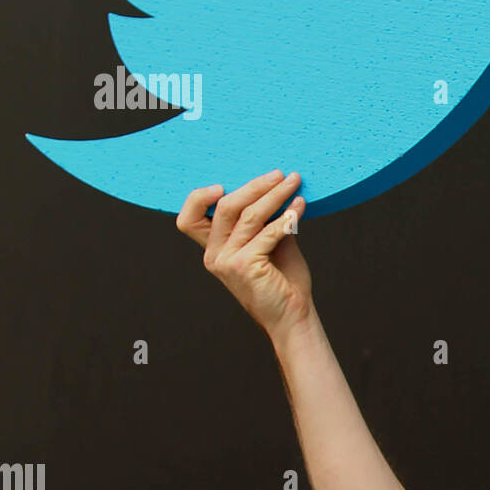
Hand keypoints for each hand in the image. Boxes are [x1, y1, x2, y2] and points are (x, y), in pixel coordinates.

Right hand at [176, 170, 311, 338]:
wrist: (293, 314)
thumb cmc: (282, 279)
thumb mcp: (270, 243)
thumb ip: (265, 219)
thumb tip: (277, 187)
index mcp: (214, 248)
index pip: (188, 219)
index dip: (199, 197)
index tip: (225, 183)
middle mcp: (214, 254)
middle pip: (225, 207)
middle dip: (255, 186)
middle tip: (281, 174)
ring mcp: (227, 261)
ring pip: (248, 215)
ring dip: (275, 195)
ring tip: (294, 183)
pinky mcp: (245, 266)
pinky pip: (267, 232)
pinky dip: (287, 217)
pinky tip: (300, 207)